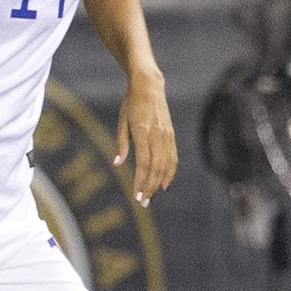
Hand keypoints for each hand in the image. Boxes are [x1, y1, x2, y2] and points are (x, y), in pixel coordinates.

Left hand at [115, 72, 176, 206]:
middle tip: (143, 202)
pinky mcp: (171, 135)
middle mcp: (157, 136)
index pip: (143, 163)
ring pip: (166, 165)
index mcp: (143, 132)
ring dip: (159, 183)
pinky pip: (173, 158)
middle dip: (149, 187)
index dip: (140, 181)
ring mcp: (167, 136)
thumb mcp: (122, 121)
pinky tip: (164, 183)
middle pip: (155, 168)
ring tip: (151, 196)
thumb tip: (118, 164)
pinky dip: (170, 172)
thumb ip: (121, 144)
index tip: (136, 196)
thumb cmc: (130, 104)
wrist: (149, 87)